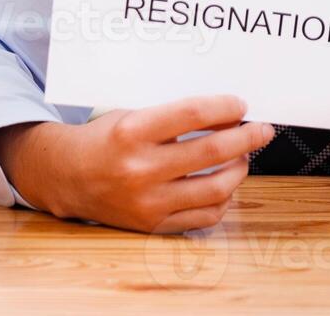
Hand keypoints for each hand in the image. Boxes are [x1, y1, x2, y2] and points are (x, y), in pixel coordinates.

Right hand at [0, 95, 274, 232]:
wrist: (69, 177)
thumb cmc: (104, 139)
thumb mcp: (129, 115)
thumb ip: (171, 116)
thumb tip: (224, 113)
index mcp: (132, 132)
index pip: (192, 114)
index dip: (224, 107)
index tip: (241, 104)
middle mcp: (141, 168)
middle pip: (212, 151)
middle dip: (246, 137)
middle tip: (261, 129)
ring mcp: (148, 201)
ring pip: (216, 188)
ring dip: (239, 169)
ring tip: (244, 156)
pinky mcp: (154, 224)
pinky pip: (204, 215)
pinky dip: (222, 199)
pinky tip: (225, 183)